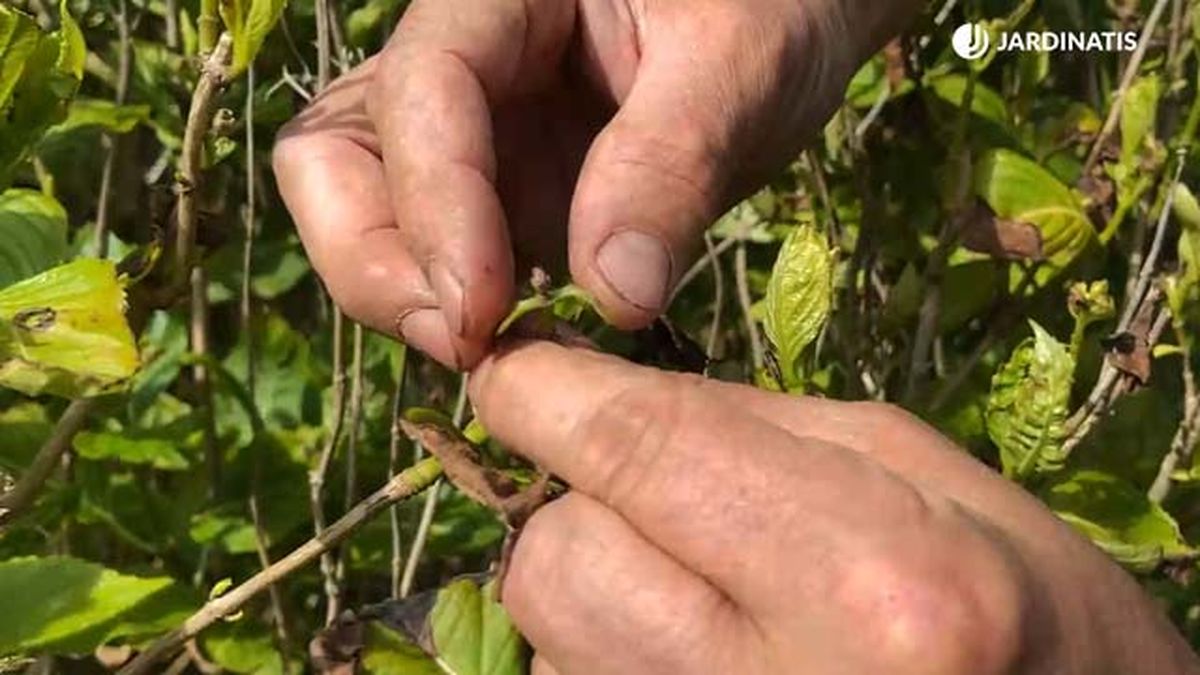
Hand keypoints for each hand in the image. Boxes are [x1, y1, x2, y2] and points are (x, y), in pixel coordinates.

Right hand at [273, 0, 916, 368]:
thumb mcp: (741, 66)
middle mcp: (455, 64)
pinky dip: (457, 312)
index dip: (436, 207)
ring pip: (359, 214)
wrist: (785, 23)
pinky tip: (527, 350)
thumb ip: (672, 163)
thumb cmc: (771, 8)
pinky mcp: (497, 198)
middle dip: (375, 262)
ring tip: (496, 354)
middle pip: (332, 159)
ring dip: (402, 296)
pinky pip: (434, 259)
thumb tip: (613, 299)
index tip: (483, 314)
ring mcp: (468, 137)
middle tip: (467, 344)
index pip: (421, 90)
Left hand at [468, 341, 1198, 674]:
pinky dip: (609, 652)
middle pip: (557, 559)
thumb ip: (746, 426)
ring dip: (595, 584)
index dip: (545, 392)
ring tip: (703, 591)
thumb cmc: (1024, 600)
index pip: (639, 450)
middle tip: (661, 499)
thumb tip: (598, 397)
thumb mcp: (911, 469)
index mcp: (863, 579)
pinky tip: (701, 653)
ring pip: (551, 635)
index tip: (510, 365)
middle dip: (579, 505)